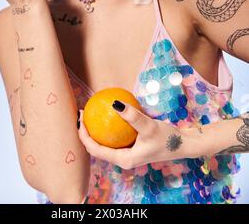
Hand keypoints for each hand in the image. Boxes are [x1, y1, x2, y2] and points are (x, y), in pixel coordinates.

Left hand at [78, 102, 197, 169]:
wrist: (183, 144)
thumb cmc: (167, 138)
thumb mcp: (149, 126)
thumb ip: (132, 116)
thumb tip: (115, 104)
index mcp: (124, 160)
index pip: (95, 149)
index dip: (84, 135)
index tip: (80, 118)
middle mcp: (123, 159)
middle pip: (97, 147)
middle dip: (86, 131)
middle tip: (82, 113)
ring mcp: (128, 153)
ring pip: (106, 142)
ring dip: (96, 129)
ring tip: (90, 111)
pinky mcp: (132, 146)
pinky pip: (116, 136)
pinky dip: (109, 126)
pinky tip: (109, 111)